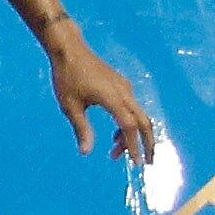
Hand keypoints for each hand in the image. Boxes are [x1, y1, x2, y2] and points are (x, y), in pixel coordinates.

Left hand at [48, 36, 155, 163]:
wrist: (69, 50)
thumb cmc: (66, 77)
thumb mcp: (70, 106)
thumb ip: (81, 129)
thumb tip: (86, 152)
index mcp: (113, 98)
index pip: (129, 127)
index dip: (134, 146)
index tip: (136, 164)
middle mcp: (124, 92)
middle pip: (144, 122)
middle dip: (147, 144)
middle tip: (146, 164)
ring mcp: (125, 88)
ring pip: (138, 116)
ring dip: (132, 135)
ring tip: (116, 153)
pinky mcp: (121, 85)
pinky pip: (132, 108)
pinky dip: (128, 124)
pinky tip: (115, 135)